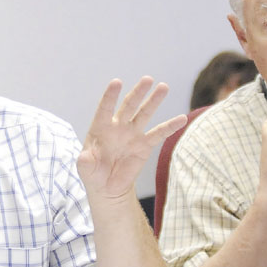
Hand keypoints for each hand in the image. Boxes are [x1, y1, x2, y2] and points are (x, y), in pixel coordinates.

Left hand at [78, 76, 186, 201]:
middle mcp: (118, 127)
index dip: (110, 96)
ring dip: (154, 100)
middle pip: (129, 106)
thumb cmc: (93, 174)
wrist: (108, 187)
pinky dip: (170, 126)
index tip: (117, 82)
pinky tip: (182, 118)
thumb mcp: (85, 169)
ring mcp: (133, 134)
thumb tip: (84, 158)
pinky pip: (159, 134)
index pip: (105, 108)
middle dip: (138, 92)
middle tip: (147, 79)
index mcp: (101, 128)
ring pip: (144, 114)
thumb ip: (85, 162)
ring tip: (163, 87)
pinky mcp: (145, 145)